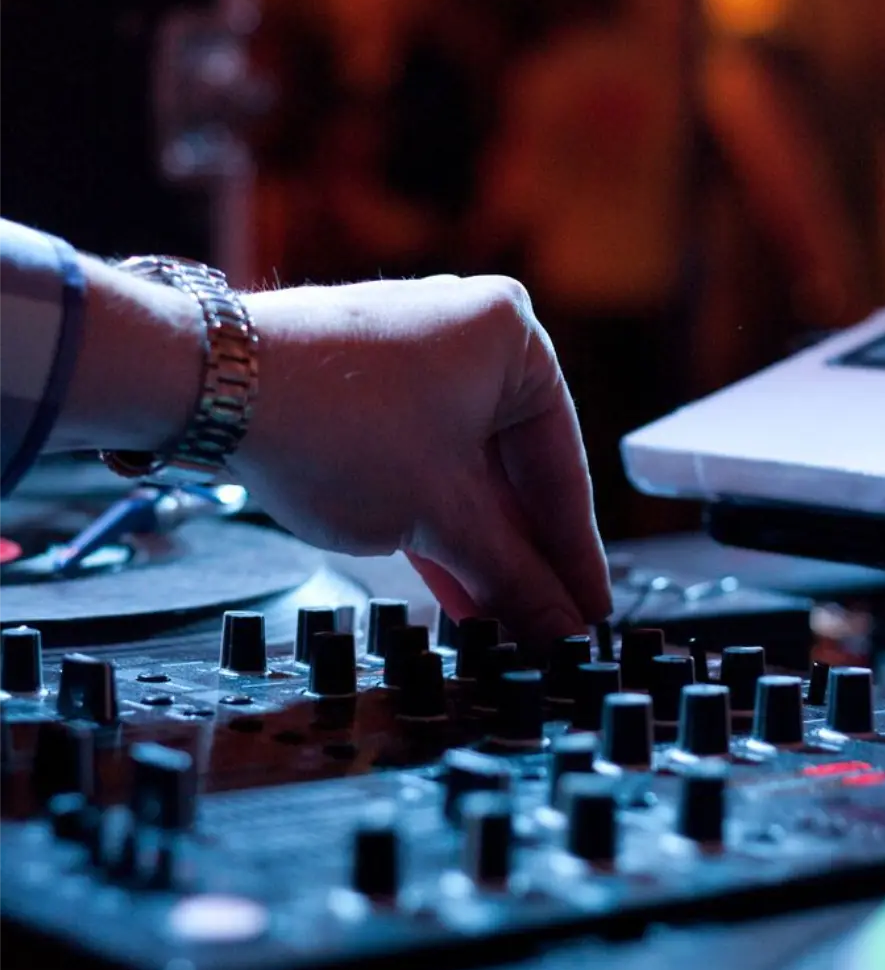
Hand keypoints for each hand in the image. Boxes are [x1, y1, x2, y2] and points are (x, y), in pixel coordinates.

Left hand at [231, 275, 610, 643]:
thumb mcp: (441, 516)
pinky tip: (458, 592)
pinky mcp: (365, 395)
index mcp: (512, 339)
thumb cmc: (336, 421)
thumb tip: (558, 628)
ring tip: (504, 625)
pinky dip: (437, 528)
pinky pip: (421, 469)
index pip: (563, 466)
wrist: (212, 390)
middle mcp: (467, 339)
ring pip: (465, 477)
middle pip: (514, 474)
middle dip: (524, 560)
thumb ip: (511, 576)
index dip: (575, 555)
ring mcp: (412, 365)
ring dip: (481, 554)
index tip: (587, 612)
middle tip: (547, 630)